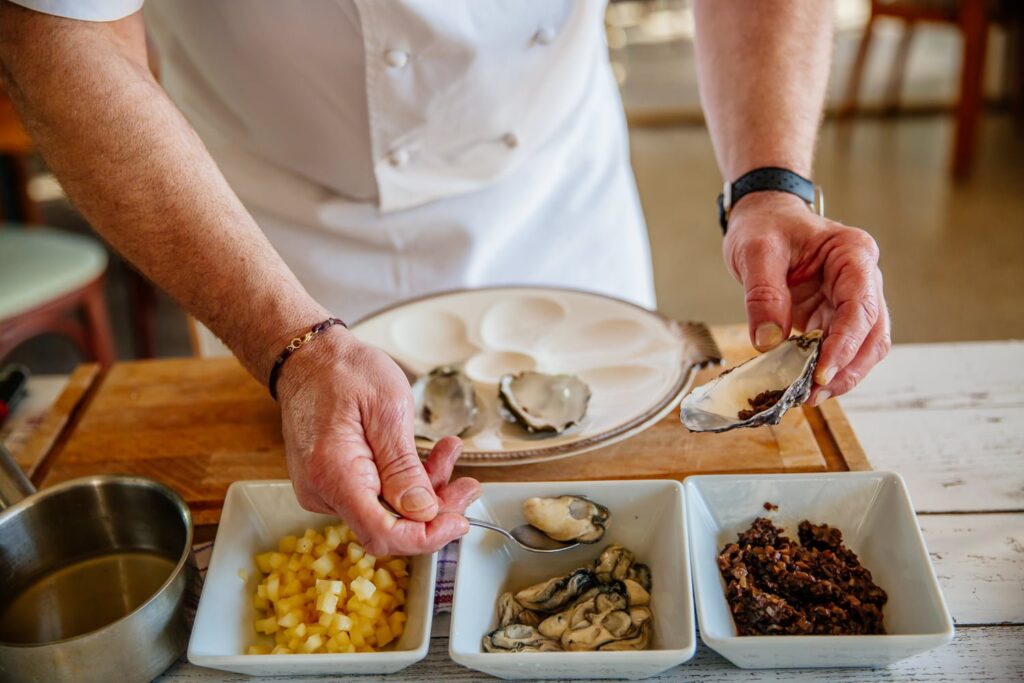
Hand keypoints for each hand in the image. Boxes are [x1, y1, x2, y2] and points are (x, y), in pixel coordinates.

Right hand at [275, 328, 479, 555]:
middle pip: (389, 526)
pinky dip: (405, 481)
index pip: (382, 535)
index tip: (459, 521)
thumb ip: (404, 467)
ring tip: (448, 453)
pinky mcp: (334, 484)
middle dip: (435, 509)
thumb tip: (424, 513)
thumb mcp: (388, 410)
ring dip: (425, 489)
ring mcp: (326, 491)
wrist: (310, 359)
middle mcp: (323, 492)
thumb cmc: (344, 372)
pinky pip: (376, 496)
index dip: (426, 537)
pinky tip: (427, 456)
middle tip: (468, 485)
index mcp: (334, 474)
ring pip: (387, 512)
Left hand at [723, 192, 890, 403]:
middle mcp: (862, 279)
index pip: (859, 307)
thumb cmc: (765, 225)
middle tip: (814, 394)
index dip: (844, 344)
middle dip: (847, 368)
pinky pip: (838, 348)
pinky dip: (824, 368)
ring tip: (809, 396)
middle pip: (872, 334)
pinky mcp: (833, 316)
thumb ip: (763, 294)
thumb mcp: (756, 251)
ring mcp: (850, 299)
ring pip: (863, 347)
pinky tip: (804, 384)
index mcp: (853, 254)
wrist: (763, 218)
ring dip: (840, 374)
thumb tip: (768, 342)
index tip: (821, 373)